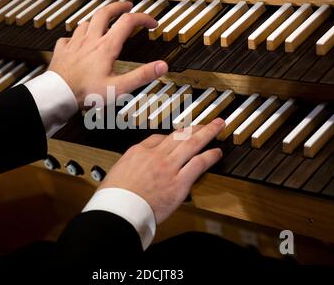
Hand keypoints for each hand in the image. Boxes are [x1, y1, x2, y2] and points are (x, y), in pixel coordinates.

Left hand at [48, 1, 168, 108]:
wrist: (57, 94)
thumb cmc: (85, 92)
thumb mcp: (119, 87)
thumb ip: (141, 75)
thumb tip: (161, 66)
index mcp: (106, 47)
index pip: (128, 22)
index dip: (142, 18)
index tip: (151, 23)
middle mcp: (90, 40)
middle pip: (105, 13)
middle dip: (118, 7)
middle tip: (126, 7)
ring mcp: (74, 44)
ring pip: (86, 23)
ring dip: (96, 20)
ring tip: (102, 23)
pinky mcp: (62, 50)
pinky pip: (68, 38)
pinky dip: (75, 37)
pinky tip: (76, 42)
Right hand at [98, 118, 225, 223]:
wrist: (119, 211)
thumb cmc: (115, 198)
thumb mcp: (116, 171)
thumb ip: (131, 164)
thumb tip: (138, 163)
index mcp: (138, 152)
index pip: (158, 138)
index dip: (172, 137)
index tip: (180, 137)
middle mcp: (155, 156)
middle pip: (179, 135)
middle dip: (195, 126)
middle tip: (207, 121)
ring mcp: (169, 167)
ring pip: (192, 143)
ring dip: (207, 133)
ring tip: (217, 127)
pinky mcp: (179, 182)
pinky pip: (198, 163)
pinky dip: (210, 156)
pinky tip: (217, 152)